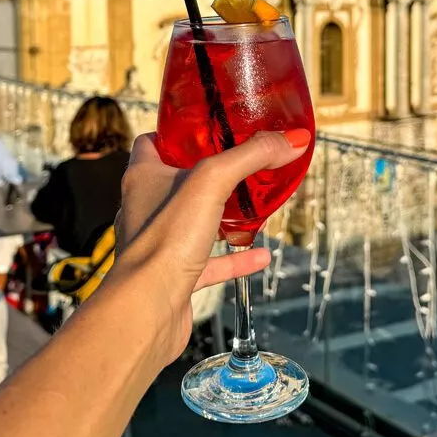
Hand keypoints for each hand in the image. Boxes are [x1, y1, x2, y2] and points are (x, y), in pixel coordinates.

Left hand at [112, 129, 310, 365]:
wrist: (148, 309)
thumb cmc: (165, 239)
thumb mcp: (212, 181)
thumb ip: (251, 156)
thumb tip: (292, 139)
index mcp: (143, 177)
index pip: (152, 143)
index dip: (175, 133)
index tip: (207, 126)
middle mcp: (146, 208)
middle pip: (174, 181)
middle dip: (205, 173)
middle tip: (238, 162)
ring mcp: (160, 244)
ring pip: (193, 222)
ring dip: (220, 215)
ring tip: (251, 204)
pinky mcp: (175, 275)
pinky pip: (209, 262)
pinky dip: (235, 258)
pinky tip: (262, 256)